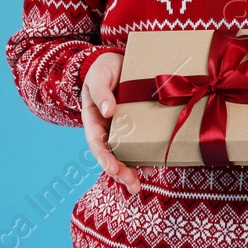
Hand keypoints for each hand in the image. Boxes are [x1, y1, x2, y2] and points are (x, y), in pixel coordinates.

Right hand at [81, 51, 140, 193]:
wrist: (119, 61)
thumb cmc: (104, 68)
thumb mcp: (99, 75)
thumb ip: (101, 92)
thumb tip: (108, 110)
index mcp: (93, 119)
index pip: (97, 143)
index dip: (104, 158)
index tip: (114, 169)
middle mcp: (107, 128)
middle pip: (111, 155)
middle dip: (119, 172)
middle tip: (132, 184)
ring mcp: (122, 129)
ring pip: (125, 155)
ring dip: (131, 171)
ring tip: (138, 186)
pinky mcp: (137, 126)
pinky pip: (141, 143)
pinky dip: (146, 156)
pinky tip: (154, 167)